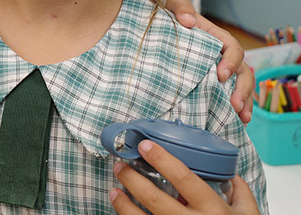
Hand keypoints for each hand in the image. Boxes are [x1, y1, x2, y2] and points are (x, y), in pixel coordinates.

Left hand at [110, 140, 259, 214]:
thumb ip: (240, 191)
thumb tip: (229, 173)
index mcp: (213, 210)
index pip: (184, 178)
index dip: (162, 159)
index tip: (145, 145)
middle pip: (154, 198)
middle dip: (132, 179)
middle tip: (120, 166)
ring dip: (124, 204)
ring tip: (114, 190)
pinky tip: (122, 213)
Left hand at [165, 0, 253, 123]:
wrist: (156, 29)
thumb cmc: (168, 17)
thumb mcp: (173, 7)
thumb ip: (181, 7)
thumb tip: (188, 20)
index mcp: (216, 37)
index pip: (233, 48)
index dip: (231, 62)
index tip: (221, 75)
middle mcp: (222, 55)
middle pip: (243, 72)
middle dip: (243, 89)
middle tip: (234, 105)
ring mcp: (218, 70)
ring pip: (241, 86)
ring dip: (244, 102)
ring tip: (240, 118)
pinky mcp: (210, 83)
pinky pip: (227, 96)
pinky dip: (233, 109)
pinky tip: (233, 122)